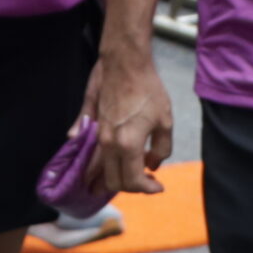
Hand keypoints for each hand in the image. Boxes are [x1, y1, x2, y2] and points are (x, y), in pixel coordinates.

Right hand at [86, 46, 171, 196]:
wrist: (126, 63)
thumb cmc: (148, 90)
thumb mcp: (165, 121)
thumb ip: (161, 149)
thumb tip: (152, 165)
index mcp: (128, 145)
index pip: (133, 181)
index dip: (147, 189)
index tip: (158, 186)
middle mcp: (108, 144)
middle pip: (112, 181)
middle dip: (129, 187)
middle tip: (145, 179)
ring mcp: (96, 134)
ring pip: (96, 169)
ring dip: (108, 179)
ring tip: (122, 179)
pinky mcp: (90, 124)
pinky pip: (88, 150)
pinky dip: (94, 163)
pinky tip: (103, 164)